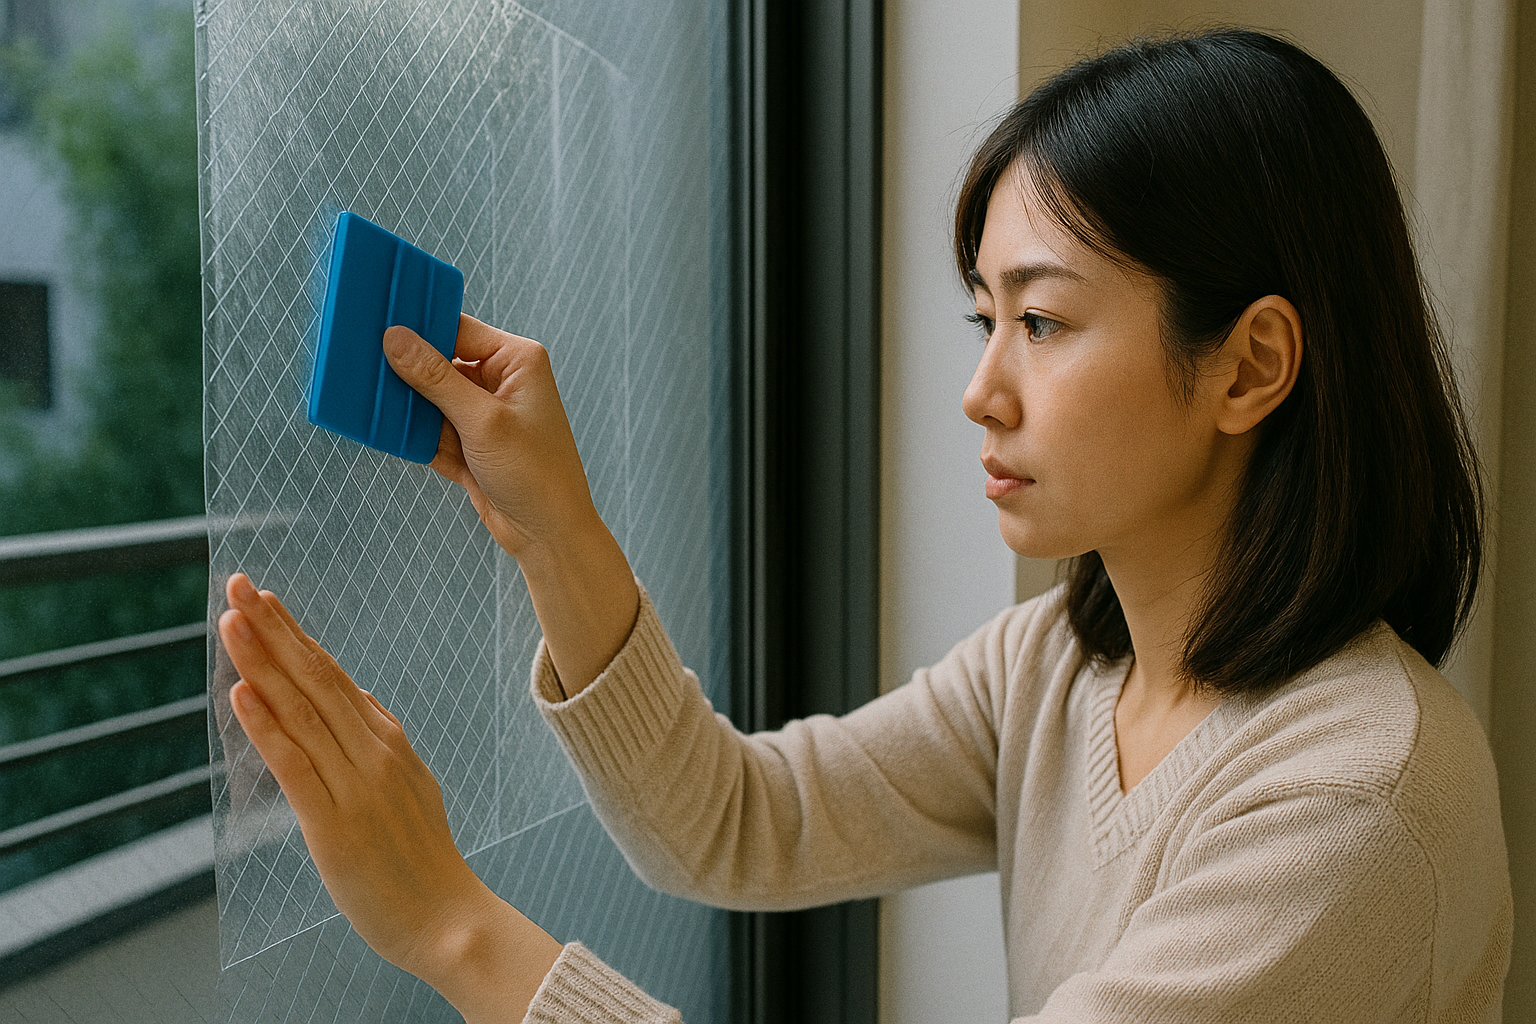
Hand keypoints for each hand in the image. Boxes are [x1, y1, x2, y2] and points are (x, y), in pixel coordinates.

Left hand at [218, 572, 561, 1021]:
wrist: (449, 918)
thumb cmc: (422, 860)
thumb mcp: (409, 785)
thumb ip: (378, 741)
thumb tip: (353, 695)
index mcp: (389, 741)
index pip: (332, 675)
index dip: (294, 635)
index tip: (262, 600)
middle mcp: (374, 752)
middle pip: (316, 678)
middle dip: (273, 629)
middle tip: (237, 584)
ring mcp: (356, 785)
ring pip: (302, 710)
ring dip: (262, 663)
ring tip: (230, 622)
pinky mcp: (336, 823)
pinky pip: (296, 764)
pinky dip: (266, 726)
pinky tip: (241, 695)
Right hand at [383, 316, 593, 560]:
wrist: (547, 536)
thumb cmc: (535, 474)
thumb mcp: (483, 422)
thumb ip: (437, 379)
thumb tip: (396, 339)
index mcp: (517, 361)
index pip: (458, 329)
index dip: (418, 327)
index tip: (374, 324)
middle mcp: (501, 381)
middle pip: (439, 362)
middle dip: (406, 370)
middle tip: (360, 363)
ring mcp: (483, 414)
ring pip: (429, 397)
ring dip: (404, 405)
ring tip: (363, 399)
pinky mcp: (469, 443)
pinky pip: (429, 428)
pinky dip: (410, 432)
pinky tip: (379, 429)